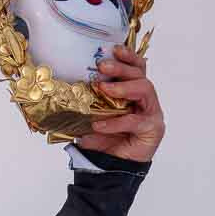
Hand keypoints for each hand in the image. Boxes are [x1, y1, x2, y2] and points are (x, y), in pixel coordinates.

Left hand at [78, 46, 164, 162]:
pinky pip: (136, 120)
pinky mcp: (153, 128)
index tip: (113, 49)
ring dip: (123, 87)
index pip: (136, 68)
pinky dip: (116, 122)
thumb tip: (61, 91)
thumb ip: (84, 104)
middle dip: (121, 68)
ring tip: (103, 89)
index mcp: (133, 92)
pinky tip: (99, 125)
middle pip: (140, 74)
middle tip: (103, 66)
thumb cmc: (104, 140)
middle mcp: (145, 99)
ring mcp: (152, 112)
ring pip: (145, 89)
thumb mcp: (89, 118)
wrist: (111, 167)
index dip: (127, 56)